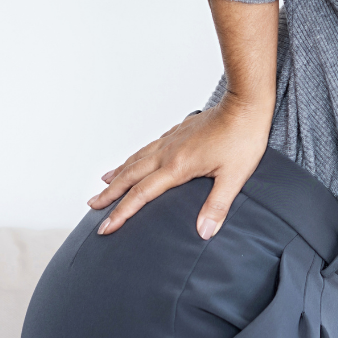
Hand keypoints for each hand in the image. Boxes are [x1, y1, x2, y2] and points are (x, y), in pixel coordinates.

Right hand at [87, 96, 271, 238]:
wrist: (245, 104)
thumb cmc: (243, 138)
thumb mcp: (234, 177)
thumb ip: (217, 206)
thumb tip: (204, 233)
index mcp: (177, 166)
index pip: (141, 194)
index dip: (122, 213)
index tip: (106, 227)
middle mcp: (168, 152)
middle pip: (130, 175)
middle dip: (109, 193)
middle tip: (92, 206)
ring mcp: (172, 140)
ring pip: (137, 159)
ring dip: (118, 173)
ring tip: (102, 183)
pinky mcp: (179, 131)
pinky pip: (149, 147)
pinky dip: (135, 157)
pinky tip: (134, 159)